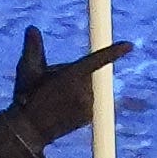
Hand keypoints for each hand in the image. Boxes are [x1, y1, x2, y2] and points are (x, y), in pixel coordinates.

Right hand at [12, 25, 131, 137]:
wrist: (29, 129)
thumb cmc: (26, 97)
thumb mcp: (27, 71)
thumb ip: (33, 48)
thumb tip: (33, 28)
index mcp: (71, 77)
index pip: (97, 60)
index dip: (114, 52)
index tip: (129, 45)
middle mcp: (83, 91)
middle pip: (90, 73)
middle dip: (78, 73)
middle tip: (55, 83)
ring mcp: (88, 106)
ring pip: (90, 87)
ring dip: (79, 87)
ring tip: (57, 98)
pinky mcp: (89, 116)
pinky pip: (90, 100)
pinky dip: (80, 99)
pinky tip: (64, 107)